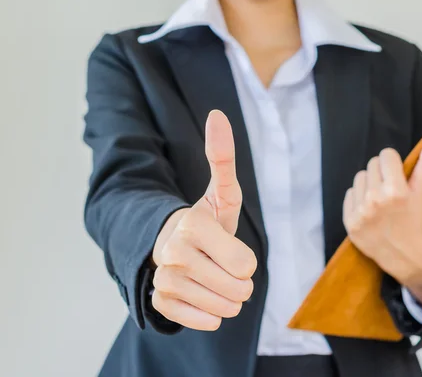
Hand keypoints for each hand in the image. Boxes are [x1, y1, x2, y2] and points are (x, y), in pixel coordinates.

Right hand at [151, 110, 256, 330]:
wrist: (174, 248)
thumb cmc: (207, 222)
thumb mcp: (221, 193)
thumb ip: (223, 158)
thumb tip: (217, 115)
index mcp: (191, 225)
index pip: (246, 265)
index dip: (246, 261)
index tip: (230, 249)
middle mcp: (172, 253)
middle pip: (238, 290)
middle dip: (241, 283)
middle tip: (224, 266)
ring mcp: (163, 279)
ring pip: (222, 308)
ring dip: (228, 299)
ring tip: (215, 280)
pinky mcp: (159, 302)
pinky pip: (201, 321)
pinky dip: (210, 314)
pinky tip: (202, 297)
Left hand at [342, 136, 421, 310]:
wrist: (402, 256)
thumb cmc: (413, 221)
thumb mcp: (421, 193)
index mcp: (396, 191)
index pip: (386, 155)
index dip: (393, 164)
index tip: (398, 175)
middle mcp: (376, 200)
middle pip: (372, 164)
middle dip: (381, 173)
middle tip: (390, 190)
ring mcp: (360, 211)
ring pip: (359, 177)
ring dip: (368, 184)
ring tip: (379, 199)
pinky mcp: (349, 221)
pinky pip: (349, 194)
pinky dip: (358, 199)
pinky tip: (369, 210)